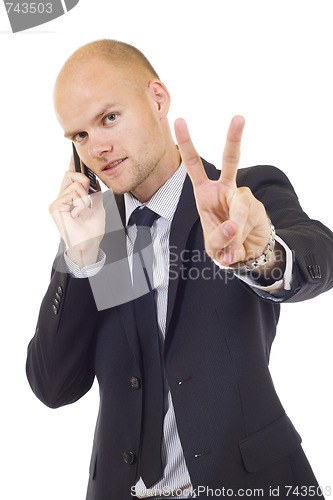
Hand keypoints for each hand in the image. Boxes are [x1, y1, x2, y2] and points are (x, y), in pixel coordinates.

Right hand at [49, 156, 105, 267]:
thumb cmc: (92, 229)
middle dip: (83, 181)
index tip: (74, 151)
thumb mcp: (97, 204)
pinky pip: (72, 194)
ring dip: (85, 197)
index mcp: (71, 196)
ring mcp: (57, 202)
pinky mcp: (55, 207)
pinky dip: (80, 203)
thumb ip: (93, 190)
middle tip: (88, 195)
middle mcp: (62, 197)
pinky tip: (78, 214)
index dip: (72, 163)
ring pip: (75, 184)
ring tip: (83, 210)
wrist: (89, 243)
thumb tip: (92, 178)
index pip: (70, 176)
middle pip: (70, 174)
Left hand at [174, 116, 270, 266]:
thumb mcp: (213, 246)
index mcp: (206, 192)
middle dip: (234, 139)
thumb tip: (232, 228)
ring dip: (233, 231)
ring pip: (239, 208)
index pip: (194, 165)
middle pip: (231, 160)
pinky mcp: (257, 208)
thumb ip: (218, 238)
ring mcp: (243, 197)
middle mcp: (225, 189)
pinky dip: (239, 241)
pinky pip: (247, 223)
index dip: (188, 143)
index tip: (180, 120)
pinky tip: (238, 250)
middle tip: (238, 117)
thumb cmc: (223, 244)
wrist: (247, 253)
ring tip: (229, 250)